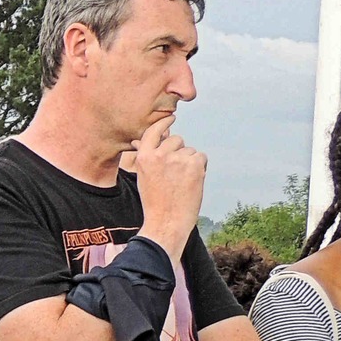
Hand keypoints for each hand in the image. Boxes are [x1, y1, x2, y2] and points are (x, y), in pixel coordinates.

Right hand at [128, 113, 205, 255]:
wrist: (166, 222)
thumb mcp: (143, 176)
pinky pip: (201, 157)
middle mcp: (160, 155)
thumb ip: (146, 157)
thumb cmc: (154, 202)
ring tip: (182, 182)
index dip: (163, 123)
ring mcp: (178, 159)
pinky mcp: (194, 164)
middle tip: (175, 173)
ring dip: (189, 163)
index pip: (153, 131)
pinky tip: (191, 182)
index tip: (171, 118)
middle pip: (176, 140)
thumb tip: (138, 141)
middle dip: (179, 151)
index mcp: (144, 157)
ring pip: (190, 151)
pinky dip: (200, 168)